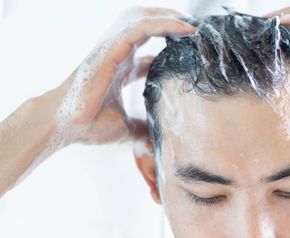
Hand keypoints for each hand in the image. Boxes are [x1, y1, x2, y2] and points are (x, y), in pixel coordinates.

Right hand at [43, 7, 195, 146]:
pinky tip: (185, 30)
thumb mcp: (125, 126)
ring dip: (170, 17)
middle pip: (146, 22)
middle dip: (171, 20)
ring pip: (143, 18)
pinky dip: (164, 24)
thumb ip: (142, 127)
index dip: (169, 39)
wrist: (66, 126)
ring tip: (193, 25)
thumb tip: (157, 140)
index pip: (147, 42)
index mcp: (120, 65)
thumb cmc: (89, 125)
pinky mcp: (110, 49)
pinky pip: (141, 27)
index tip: (192, 45)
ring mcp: (112, 47)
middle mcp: (117, 51)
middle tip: (195, 29)